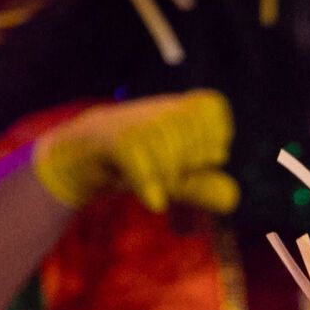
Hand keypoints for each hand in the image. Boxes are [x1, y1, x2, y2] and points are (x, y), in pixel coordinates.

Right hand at [30, 89, 238, 214]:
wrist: (77, 157)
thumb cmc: (135, 165)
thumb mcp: (173, 177)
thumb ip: (202, 185)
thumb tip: (232, 196)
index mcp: (177, 111)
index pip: (210, 106)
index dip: (216, 134)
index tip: (209, 156)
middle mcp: (156, 109)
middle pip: (190, 129)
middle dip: (191, 161)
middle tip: (178, 176)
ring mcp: (131, 120)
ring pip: (166, 146)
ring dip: (169, 176)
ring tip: (160, 187)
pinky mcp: (110, 139)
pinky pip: (137, 157)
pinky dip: (149, 184)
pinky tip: (155, 203)